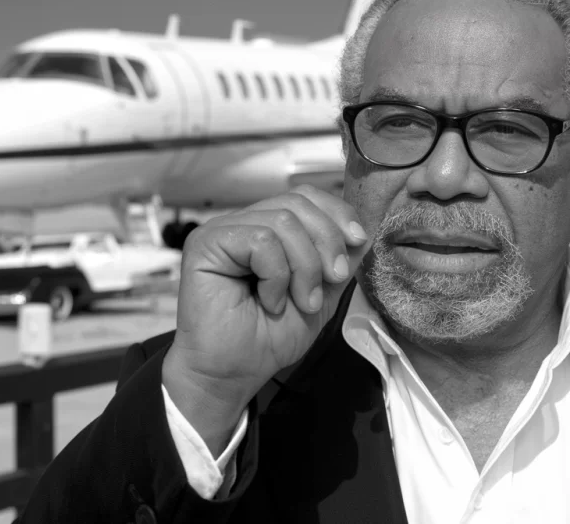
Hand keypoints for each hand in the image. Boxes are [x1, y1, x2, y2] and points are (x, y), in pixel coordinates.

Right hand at [162, 185, 368, 447]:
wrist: (232, 373)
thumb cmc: (269, 338)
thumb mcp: (321, 293)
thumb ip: (338, 259)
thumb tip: (364, 228)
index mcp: (268, 228)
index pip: (306, 196)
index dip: (336, 213)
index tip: (358, 241)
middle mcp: (243, 222)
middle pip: (297, 202)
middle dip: (327, 242)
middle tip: (335, 280)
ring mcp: (222, 230)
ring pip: (282, 221)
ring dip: (304, 267)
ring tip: (303, 302)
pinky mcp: (205, 243)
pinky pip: (259, 240)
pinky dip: (276, 275)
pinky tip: (269, 301)